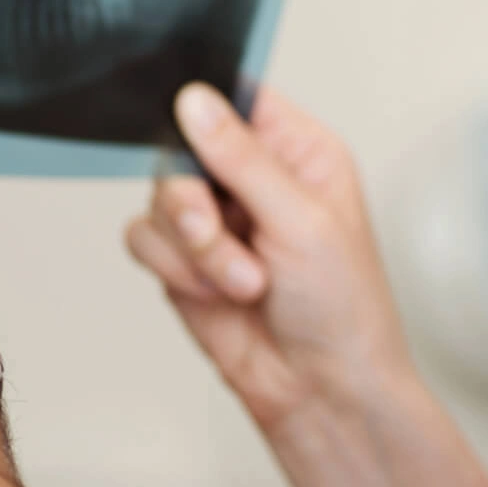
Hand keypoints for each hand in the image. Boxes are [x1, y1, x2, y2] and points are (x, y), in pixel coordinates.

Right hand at [125, 83, 415, 435]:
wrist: (320, 390)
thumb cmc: (344, 307)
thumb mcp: (303, 221)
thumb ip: (242, 159)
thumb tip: (194, 100)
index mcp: (298, 150)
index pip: (239, 95)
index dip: (206, 103)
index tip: (189, 126)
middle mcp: (254, 177)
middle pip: (182, 146)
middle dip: (193, 199)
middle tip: (217, 233)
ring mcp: (217, 218)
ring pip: (159, 196)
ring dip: (193, 247)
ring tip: (243, 284)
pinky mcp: (184, 260)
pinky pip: (144, 238)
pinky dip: (174, 269)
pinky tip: (217, 296)